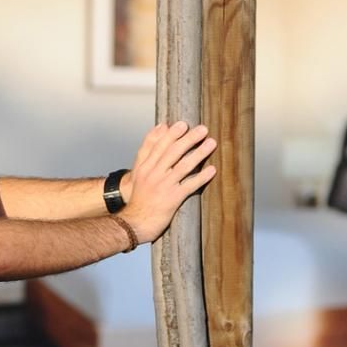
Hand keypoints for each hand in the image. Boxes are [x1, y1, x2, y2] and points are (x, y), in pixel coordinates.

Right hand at [123, 121, 216, 244]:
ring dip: (199, 154)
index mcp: (145, 166)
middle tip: (203, 129)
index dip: (172, 134)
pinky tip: (212, 170)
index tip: (183, 124)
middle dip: (189, 139)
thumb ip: (148, 148)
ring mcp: (163, 186)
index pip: (159, 146)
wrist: (134, 222)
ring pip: (183, 166)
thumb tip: (160, 126)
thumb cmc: (139, 196)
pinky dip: (201, 177)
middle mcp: (154, 174)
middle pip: (173, 152)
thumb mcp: (139, 170)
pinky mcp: (172, 199)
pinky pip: (189, 186)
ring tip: (211, 144)